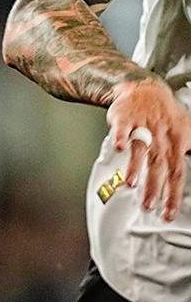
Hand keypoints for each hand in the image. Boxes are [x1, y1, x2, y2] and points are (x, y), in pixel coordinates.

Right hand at [109, 78, 190, 218]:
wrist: (146, 89)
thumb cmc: (165, 115)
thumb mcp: (187, 131)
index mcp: (176, 142)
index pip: (177, 173)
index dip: (173, 194)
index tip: (167, 212)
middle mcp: (161, 136)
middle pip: (159, 165)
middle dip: (154, 187)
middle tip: (148, 206)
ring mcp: (142, 126)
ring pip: (140, 149)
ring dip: (136, 166)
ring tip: (131, 184)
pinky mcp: (125, 118)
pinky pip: (122, 128)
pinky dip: (120, 137)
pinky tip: (118, 148)